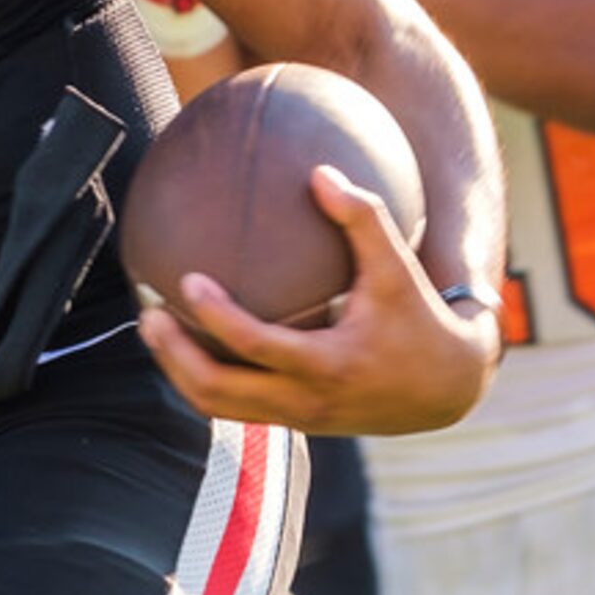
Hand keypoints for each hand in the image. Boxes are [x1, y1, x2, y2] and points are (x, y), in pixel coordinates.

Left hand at [137, 165, 498, 434]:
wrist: (446, 388)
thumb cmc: (419, 318)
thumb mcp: (399, 267)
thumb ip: (362, 218)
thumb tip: (319, 172)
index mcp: (329, 364)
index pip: (257, 346)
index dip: (216, 318)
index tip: (186, 281)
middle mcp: (307, 400)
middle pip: (219, 392)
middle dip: (175, 357)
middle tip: (147, 315)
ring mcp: (298, 416)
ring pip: (220, 409)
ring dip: (181, 373)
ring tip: (155, 329)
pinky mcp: (296, 421)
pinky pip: (236, 407)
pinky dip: (206, 380)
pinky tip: (190, 341)